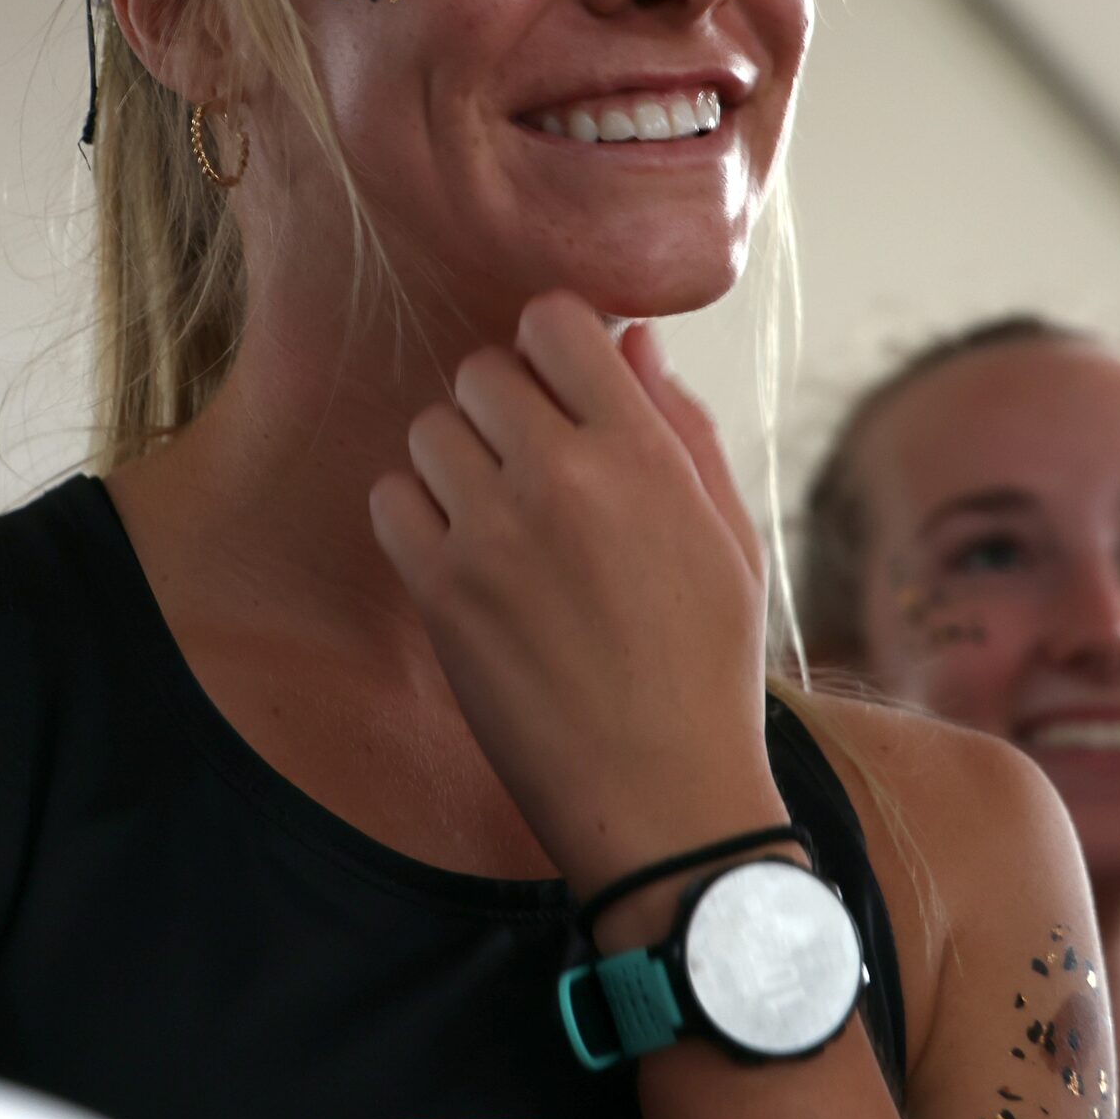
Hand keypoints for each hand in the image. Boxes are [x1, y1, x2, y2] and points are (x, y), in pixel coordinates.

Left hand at [369, 292, 784, 898]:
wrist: (664, 798)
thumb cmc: (708, 666)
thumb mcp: (730, 537)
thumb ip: (679, 426)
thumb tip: (632, 340)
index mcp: (643, 454)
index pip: (556, 320)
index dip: (553, 344)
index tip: (561, 386)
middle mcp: (563, 478)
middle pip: (482, 369)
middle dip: (503, 404)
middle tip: (530, 462)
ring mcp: (493, 534)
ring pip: (429, 429)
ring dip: (455, 458)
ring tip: (496, 512)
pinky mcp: (442, 592)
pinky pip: (389, 499)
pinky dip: (414, 513)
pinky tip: (459, 550)